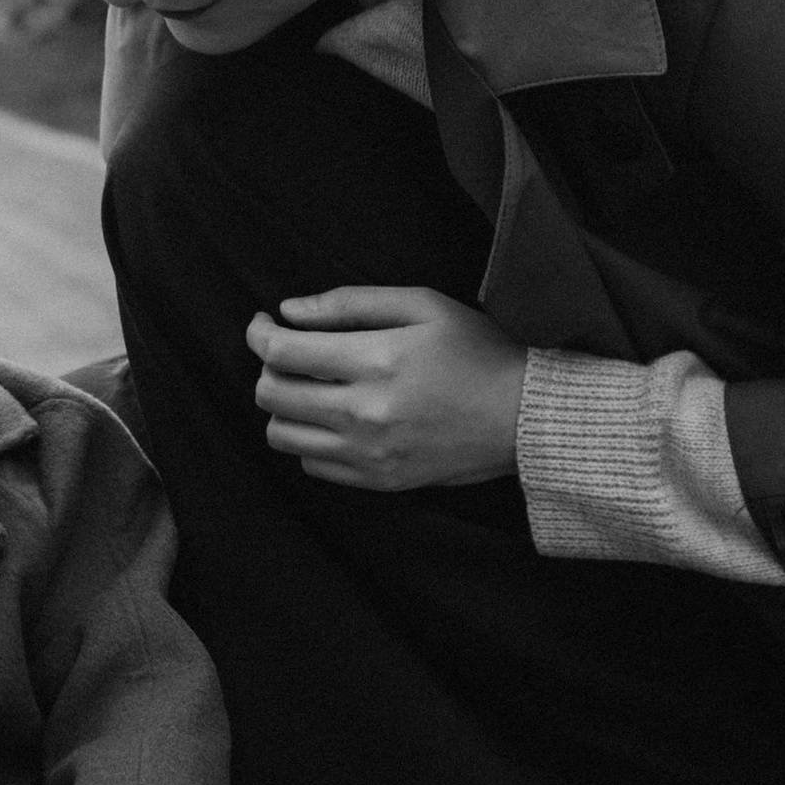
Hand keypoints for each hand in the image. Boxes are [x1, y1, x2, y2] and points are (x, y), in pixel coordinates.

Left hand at [247, 284, 528, 490]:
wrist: (525, 418)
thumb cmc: (478, 351)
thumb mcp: (423, 305)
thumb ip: (351, 303)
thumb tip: (289, 311)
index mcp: (377, 361)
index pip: (282, 352)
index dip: (259, 332)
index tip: (265, 322)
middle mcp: (365, 413)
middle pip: (270, 395)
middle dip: (267, 367)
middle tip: (289, 353)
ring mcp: (370, 454)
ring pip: (281, 435)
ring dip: (284, 407)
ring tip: (310, 388)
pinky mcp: (378, 481)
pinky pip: (312, 464)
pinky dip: (310, 439)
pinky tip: (335, 418)